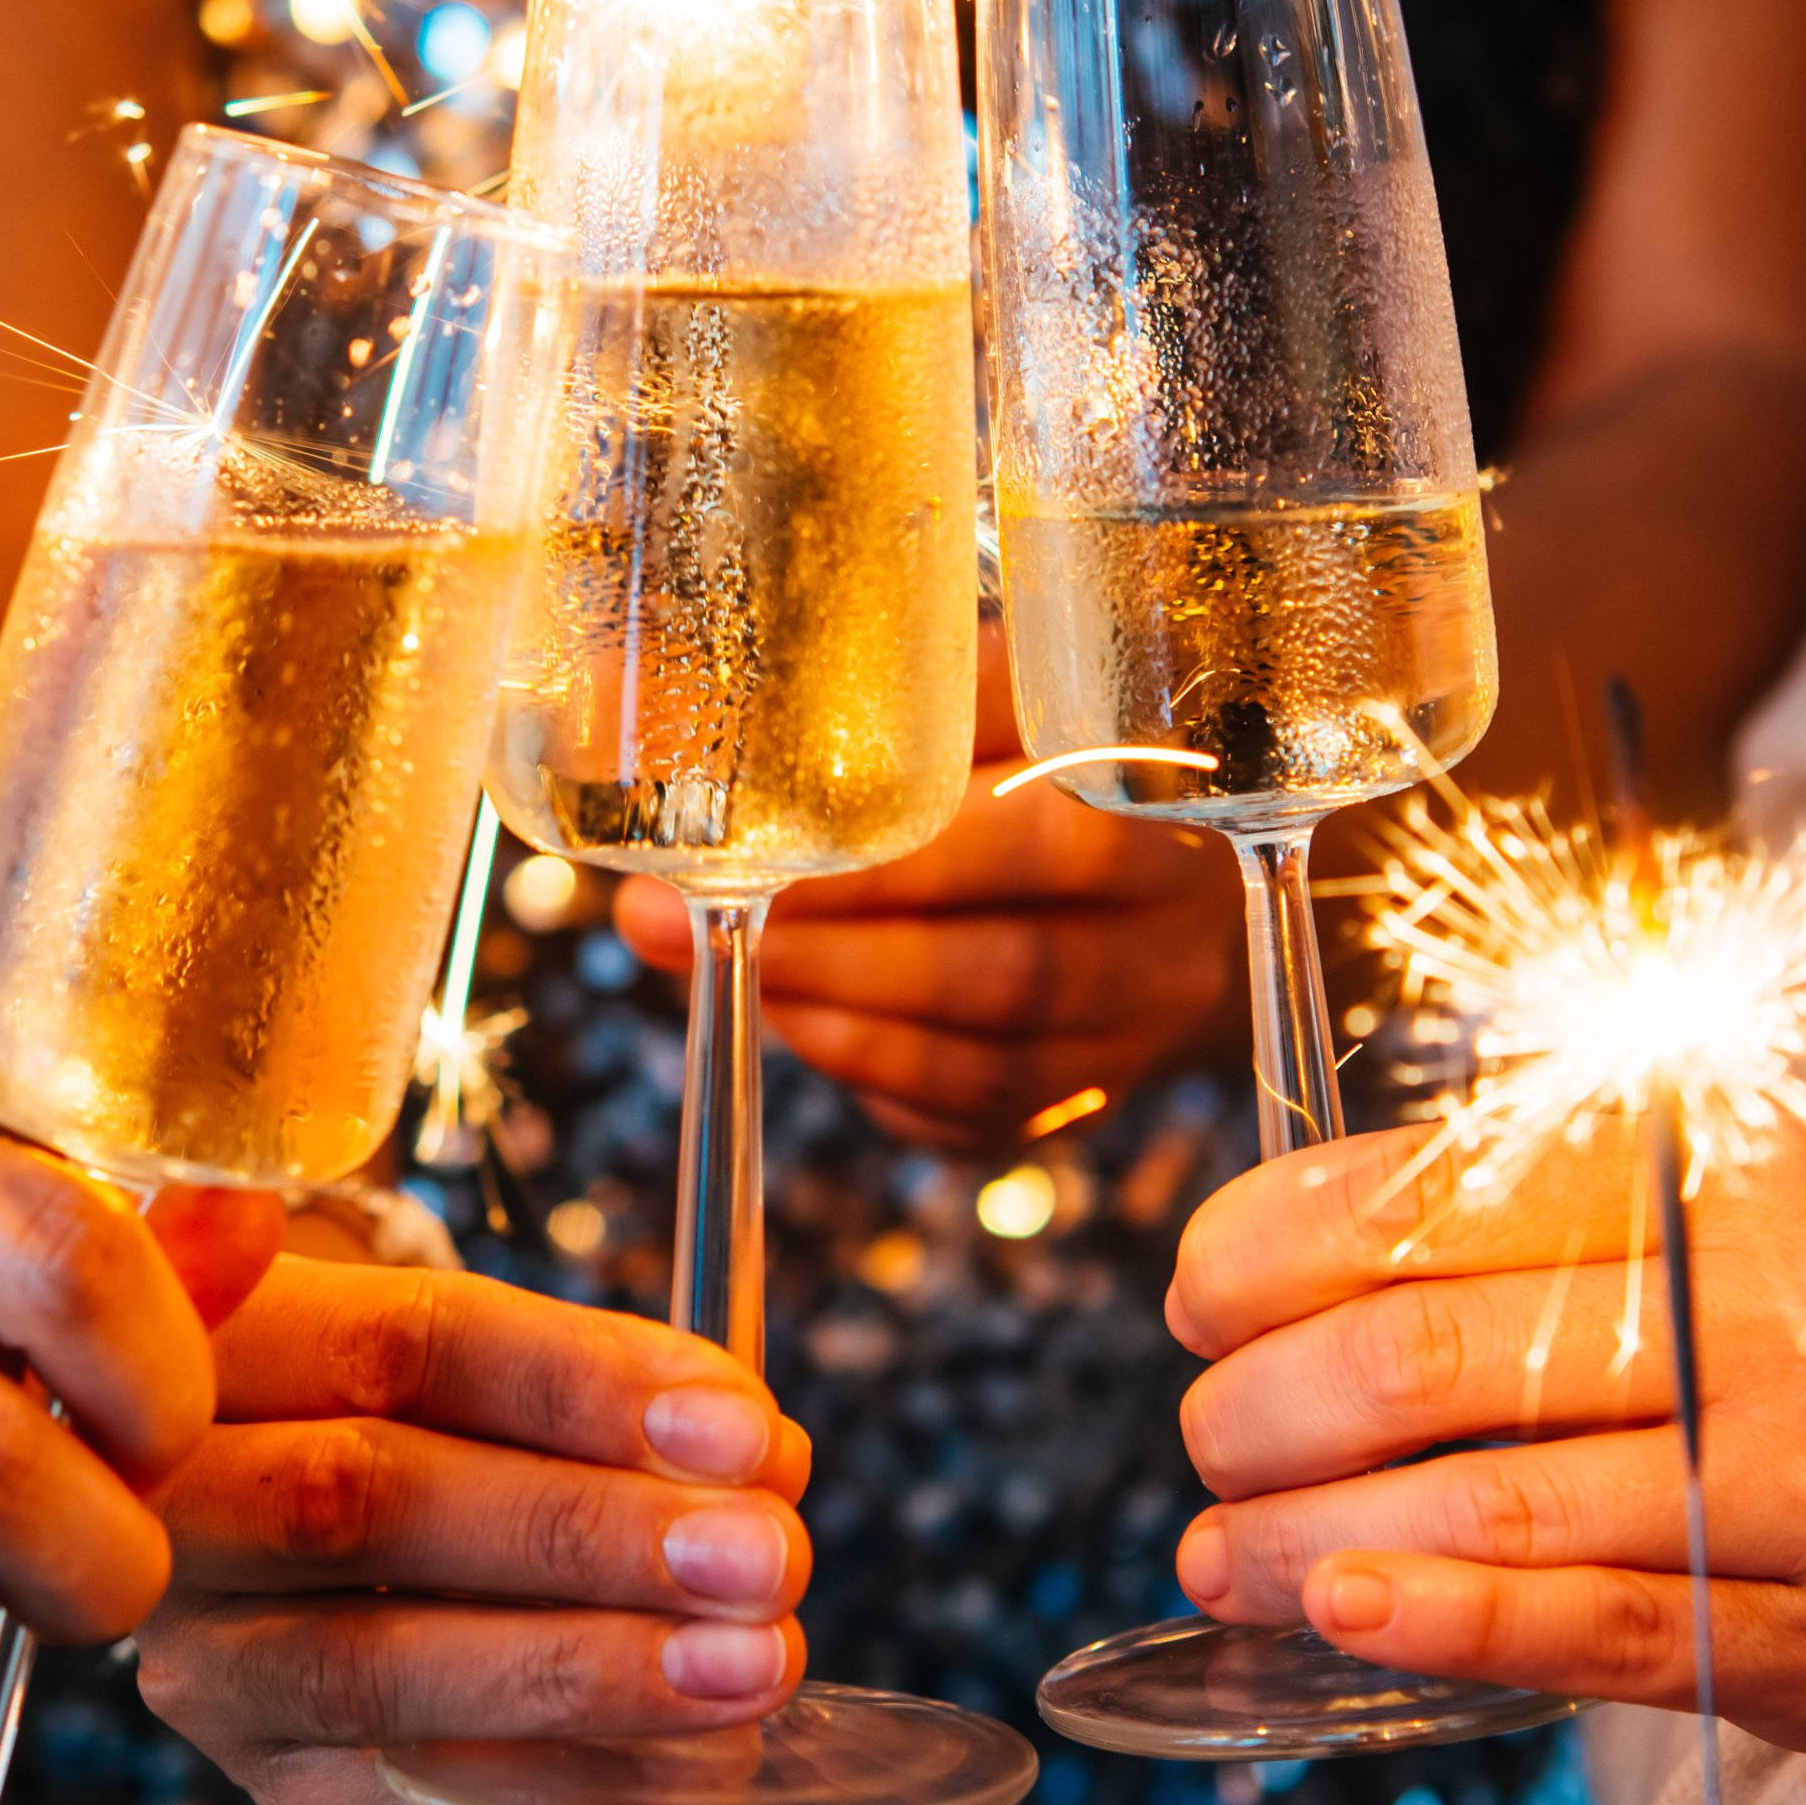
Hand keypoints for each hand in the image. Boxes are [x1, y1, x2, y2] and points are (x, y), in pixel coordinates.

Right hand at [135, 1256, 814, 1804]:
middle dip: (588, 1534)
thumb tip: (761, 1459)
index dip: (582, 1389)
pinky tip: (695, 1770)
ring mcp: (207, 1659)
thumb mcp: (481, 1355)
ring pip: (373, 1671)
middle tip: (768, 1558)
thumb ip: (606, 1388)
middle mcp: (178, 1499)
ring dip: (588, 1673)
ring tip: (752, 1666)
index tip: (744, 1431)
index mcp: (225, 1337)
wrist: (280, 1528)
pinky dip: (566, 1798)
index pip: (404, 1345)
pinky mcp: (271, 1785)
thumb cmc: (411, 1416)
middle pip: (366, 1503)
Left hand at [621, 621, 1243, 1143]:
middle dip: (830, 948)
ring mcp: (1143, 1019)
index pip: (1022, 834)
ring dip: (838, 1019)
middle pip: (1003, 966)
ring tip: (735, 970)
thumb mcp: (984, 694)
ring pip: (986, 1050)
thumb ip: (858, 699)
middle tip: (691, 925)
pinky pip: (978, 1111)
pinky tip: (805, 1025)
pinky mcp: (1092, 1095)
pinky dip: (876, 1078)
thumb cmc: (1047, 754)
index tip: (746, 843)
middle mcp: (1173, 915)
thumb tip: (621, 700)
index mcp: (1156, 786)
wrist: (1184, 877)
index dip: (875, 856)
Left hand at [1168, 1121, 1805, 1780]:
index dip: (1272, 1248)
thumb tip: (1274, 1243)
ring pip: (1491, 1506)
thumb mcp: (1726, 1206)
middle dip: (1265, 1405)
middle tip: (1203, 1438)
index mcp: (1724, 1170)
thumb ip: (1535, 1200)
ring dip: (1307, 1538)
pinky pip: (1592, 1631)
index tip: (1195, 1294)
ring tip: (1216, 1551)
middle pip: (1433, 1354)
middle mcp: (1778, 1311)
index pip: (1437, 1193)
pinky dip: (1439, 1622)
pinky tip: (1333, 1612)